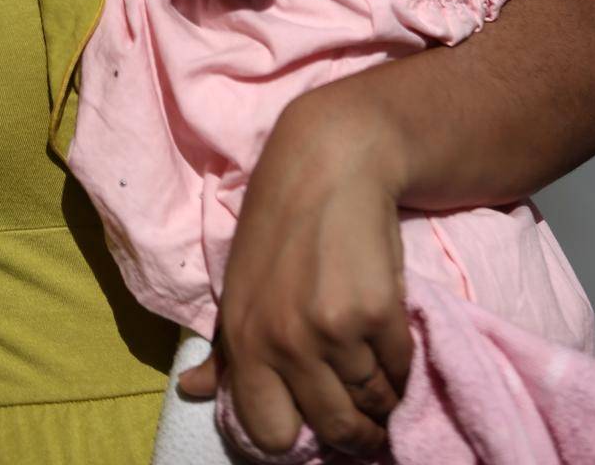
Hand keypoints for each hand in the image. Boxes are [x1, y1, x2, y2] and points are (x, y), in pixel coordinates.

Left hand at [178, 79, 411, 458]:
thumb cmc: (281, 222)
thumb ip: (223, 349)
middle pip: (334, 426)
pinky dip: (405, 365)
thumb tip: (190, 392)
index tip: (317, 417)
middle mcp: (283, 341)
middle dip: (358, 431)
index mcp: (243, 338)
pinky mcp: (377, 312)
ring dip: (385, 396)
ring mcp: (331, 329)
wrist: (331, 162)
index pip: (270, 432)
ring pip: (374, 399)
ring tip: (384, 377)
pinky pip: (401, 367)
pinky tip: (395, 344)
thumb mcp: (240, 283)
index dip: (298, 432)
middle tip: (370, 421)